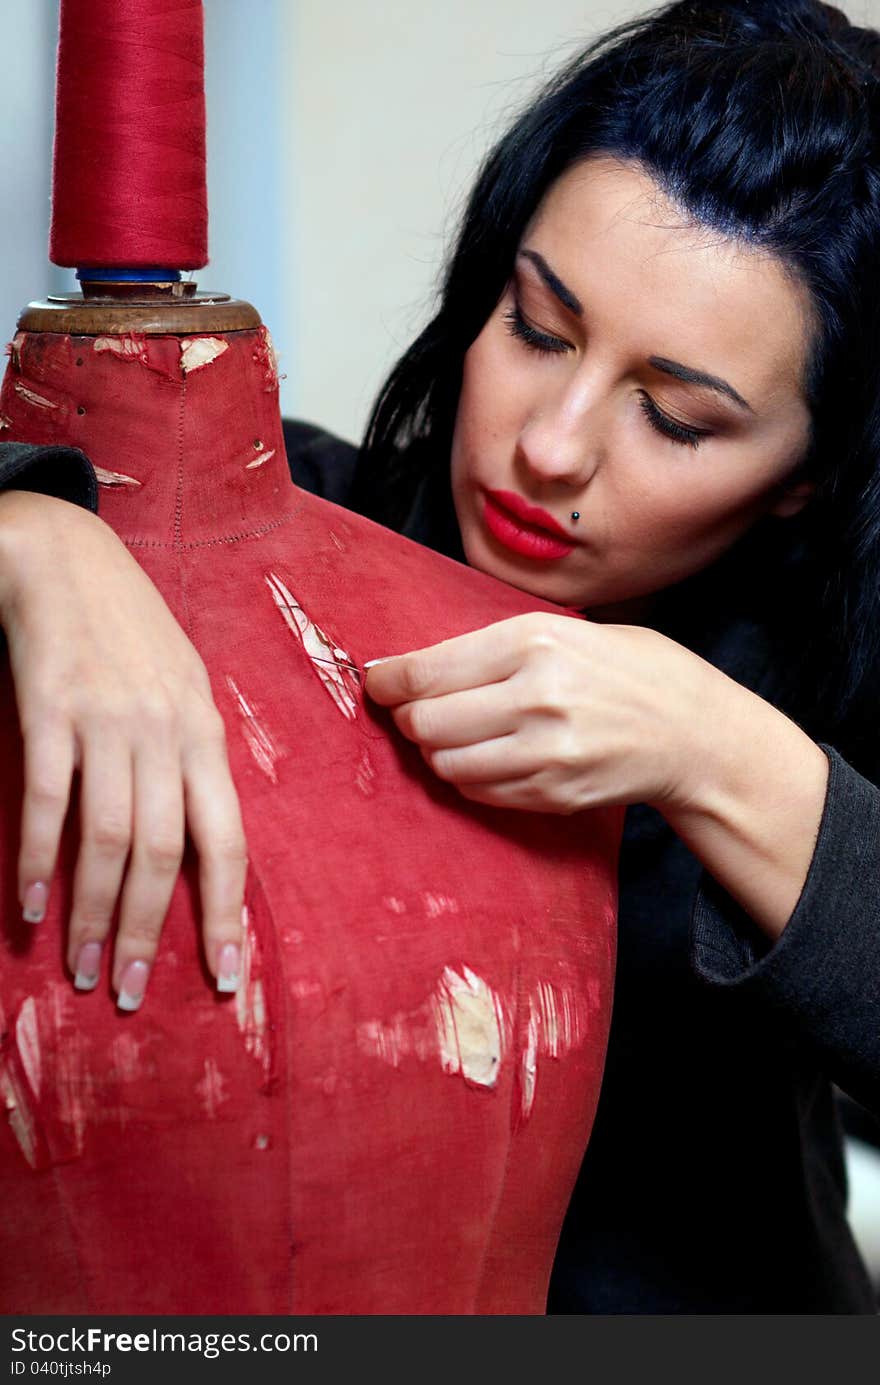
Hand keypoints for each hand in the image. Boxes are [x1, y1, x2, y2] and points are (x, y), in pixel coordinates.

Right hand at [0, 491, 246, 1006]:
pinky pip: (47, 801)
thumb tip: (203, 833)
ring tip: (84, 970)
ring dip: (94, 914)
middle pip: (167, 853)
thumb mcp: (184, 685)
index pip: (228, 838)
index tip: (225, 977)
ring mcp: (108, 721)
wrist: (65, 557)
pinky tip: (30, 907)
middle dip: (151, 933)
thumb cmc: (130, 630)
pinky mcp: (52, 710)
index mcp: (205, 733)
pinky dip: (38, 860)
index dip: (228, 913)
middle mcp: (166, 732)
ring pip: (110, 839)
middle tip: (133, 995)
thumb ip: (194, 756)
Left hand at [364, 612, 707, 813]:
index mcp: (533, 642)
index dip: (388, 681)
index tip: (377, 683)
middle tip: (416, 713)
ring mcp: (545, 753)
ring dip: (436, 752)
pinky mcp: (553, 794)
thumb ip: (492, 647)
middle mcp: (536, 697)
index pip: (427, 670)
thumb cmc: (629, 671)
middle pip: (425, 722)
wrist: (693, 732)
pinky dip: (468, 776)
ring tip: (455, 737)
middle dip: (408, 719)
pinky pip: (478, 791)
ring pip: (445, 763)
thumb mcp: (566, 631)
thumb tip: (414, 667)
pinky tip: (489, 758)